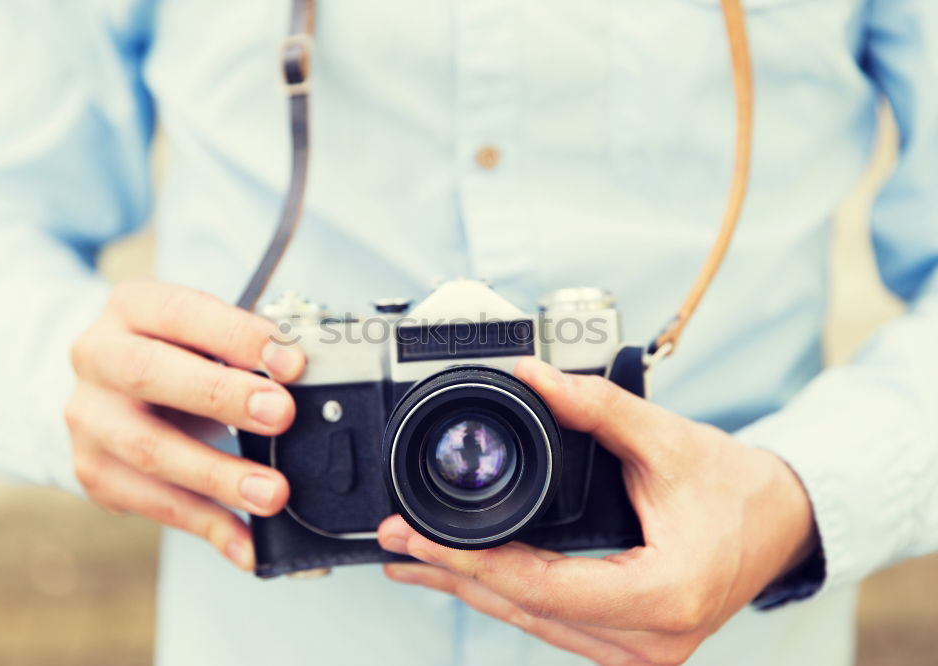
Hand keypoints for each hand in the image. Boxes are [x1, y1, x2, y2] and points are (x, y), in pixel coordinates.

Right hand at [65, 280, 304, 569]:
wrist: (111, 385)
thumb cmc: (178, 353)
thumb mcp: (204, 334)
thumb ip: (244, 351)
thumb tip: (300, 378)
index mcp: (133, 308)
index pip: (183, 314)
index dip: (237, 336)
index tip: (291, 362)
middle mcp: (98, 357)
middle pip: (150, 375)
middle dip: (222, 396)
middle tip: (281, 415)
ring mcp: (89, 418)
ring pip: (148, 449)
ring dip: (217, 475)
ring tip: (272, 494)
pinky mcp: (94, 471)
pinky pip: (152, 504)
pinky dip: (205, 525)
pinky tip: (246, 543)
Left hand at [378, 357, 816, 664]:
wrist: (782, 523)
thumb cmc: (735, 488)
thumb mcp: (665, 440)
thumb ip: (596, 406)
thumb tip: (534, 375)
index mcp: (663, 594)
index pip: (541, 586)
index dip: (470, 560)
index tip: (416, 537)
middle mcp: (650, 640)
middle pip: (526, 610)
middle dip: (453, 575)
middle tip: (395, 545)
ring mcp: (640, 654)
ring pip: (533, 624)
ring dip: (471, 590)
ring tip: (412, 562)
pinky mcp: (629, 645)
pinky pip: (552, 624)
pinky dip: (507, 597)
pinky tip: (467, 577)